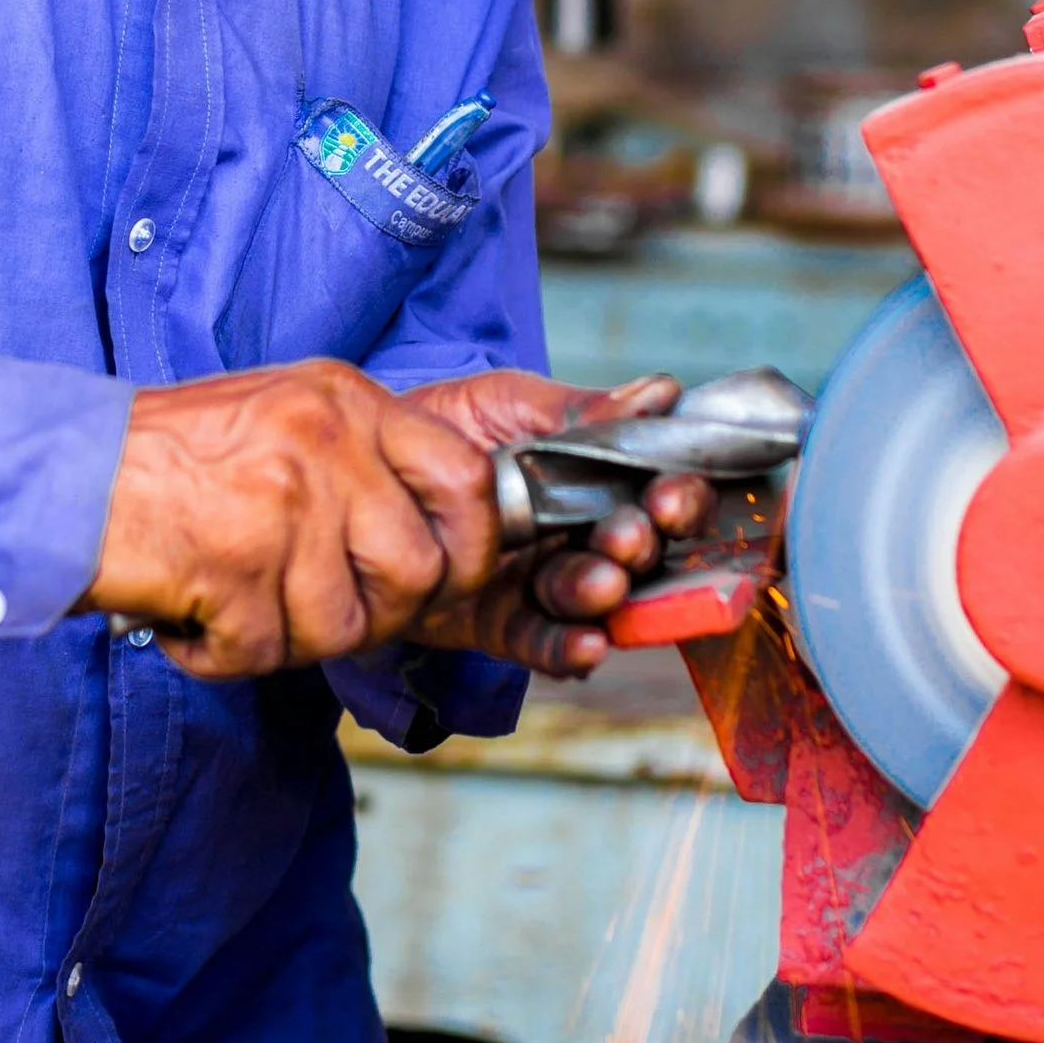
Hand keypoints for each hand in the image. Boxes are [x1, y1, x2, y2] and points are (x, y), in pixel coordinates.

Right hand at [79, 360, 500, 680]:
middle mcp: (324, 442)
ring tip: (239, 606)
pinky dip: (226, 657)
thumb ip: (361, 462)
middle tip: (318, 610)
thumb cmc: (167, 459)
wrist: (59, 477)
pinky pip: (266, 652)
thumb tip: (443, 536)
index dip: (473, 545)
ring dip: (292, 639)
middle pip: (418, 570)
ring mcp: (280, 503)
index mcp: (345, 401)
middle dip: (378, 615)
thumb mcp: (284, 416)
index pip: (467, 477)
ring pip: (347, 625)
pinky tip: (194, 619)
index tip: (444, 576)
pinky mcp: (234, 565)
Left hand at [391, 372, 717, 678]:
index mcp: (597, 479)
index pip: (659, 492)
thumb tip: (660, 394)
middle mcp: (580, 536)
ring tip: (601, 583)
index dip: (678, 497)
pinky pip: (543, 644)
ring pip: (592, 599)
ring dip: (604, 594)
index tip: (670, 496)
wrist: (364, 465)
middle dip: (640, 546)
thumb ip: (580, 410)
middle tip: (629, 537)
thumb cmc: (446, 426)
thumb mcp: (509, 403)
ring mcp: (542, 583)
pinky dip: (569, 648)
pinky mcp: (501, 624)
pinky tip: (587, 644)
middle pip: (637, 552)